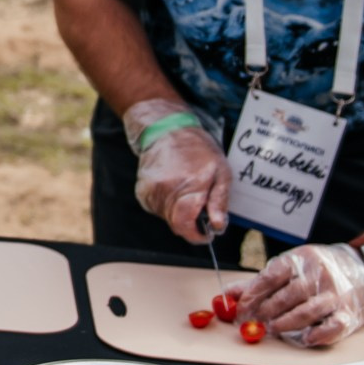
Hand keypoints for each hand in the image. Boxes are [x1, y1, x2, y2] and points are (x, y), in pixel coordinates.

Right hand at [124, 99, 230, 242]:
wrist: (166, 129)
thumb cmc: (198, 150)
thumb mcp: (221, 172)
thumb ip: (219, 201)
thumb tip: (218, 227)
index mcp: (189, 187)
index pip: (186, 226)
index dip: (197, 235)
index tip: (206, 233)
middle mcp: (165, 191)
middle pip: (177, 225)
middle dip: (190, 221)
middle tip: (200, 203)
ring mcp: (150, 192)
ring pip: (166, 218)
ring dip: (178, 212)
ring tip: (185, 189)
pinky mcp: (142, 192)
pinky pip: (156, 209)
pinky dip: (166, 205)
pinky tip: (172, 187)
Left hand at [230, 243, 363, 346]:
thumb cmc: (321, 269)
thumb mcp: (292, 265)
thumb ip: (260, 281)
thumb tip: (229, 294)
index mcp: (300, 259)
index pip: (270, 277)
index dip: (251, 295)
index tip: (239, 308)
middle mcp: (318, 275)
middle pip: (286, 296)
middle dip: (264, 312)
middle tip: (251, 323)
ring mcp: (335, 294)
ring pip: (306, 312)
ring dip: (285, 323)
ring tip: (271, 329)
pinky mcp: (350, 312)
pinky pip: (334, 326)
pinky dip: (319, 334)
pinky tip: (306, 338)